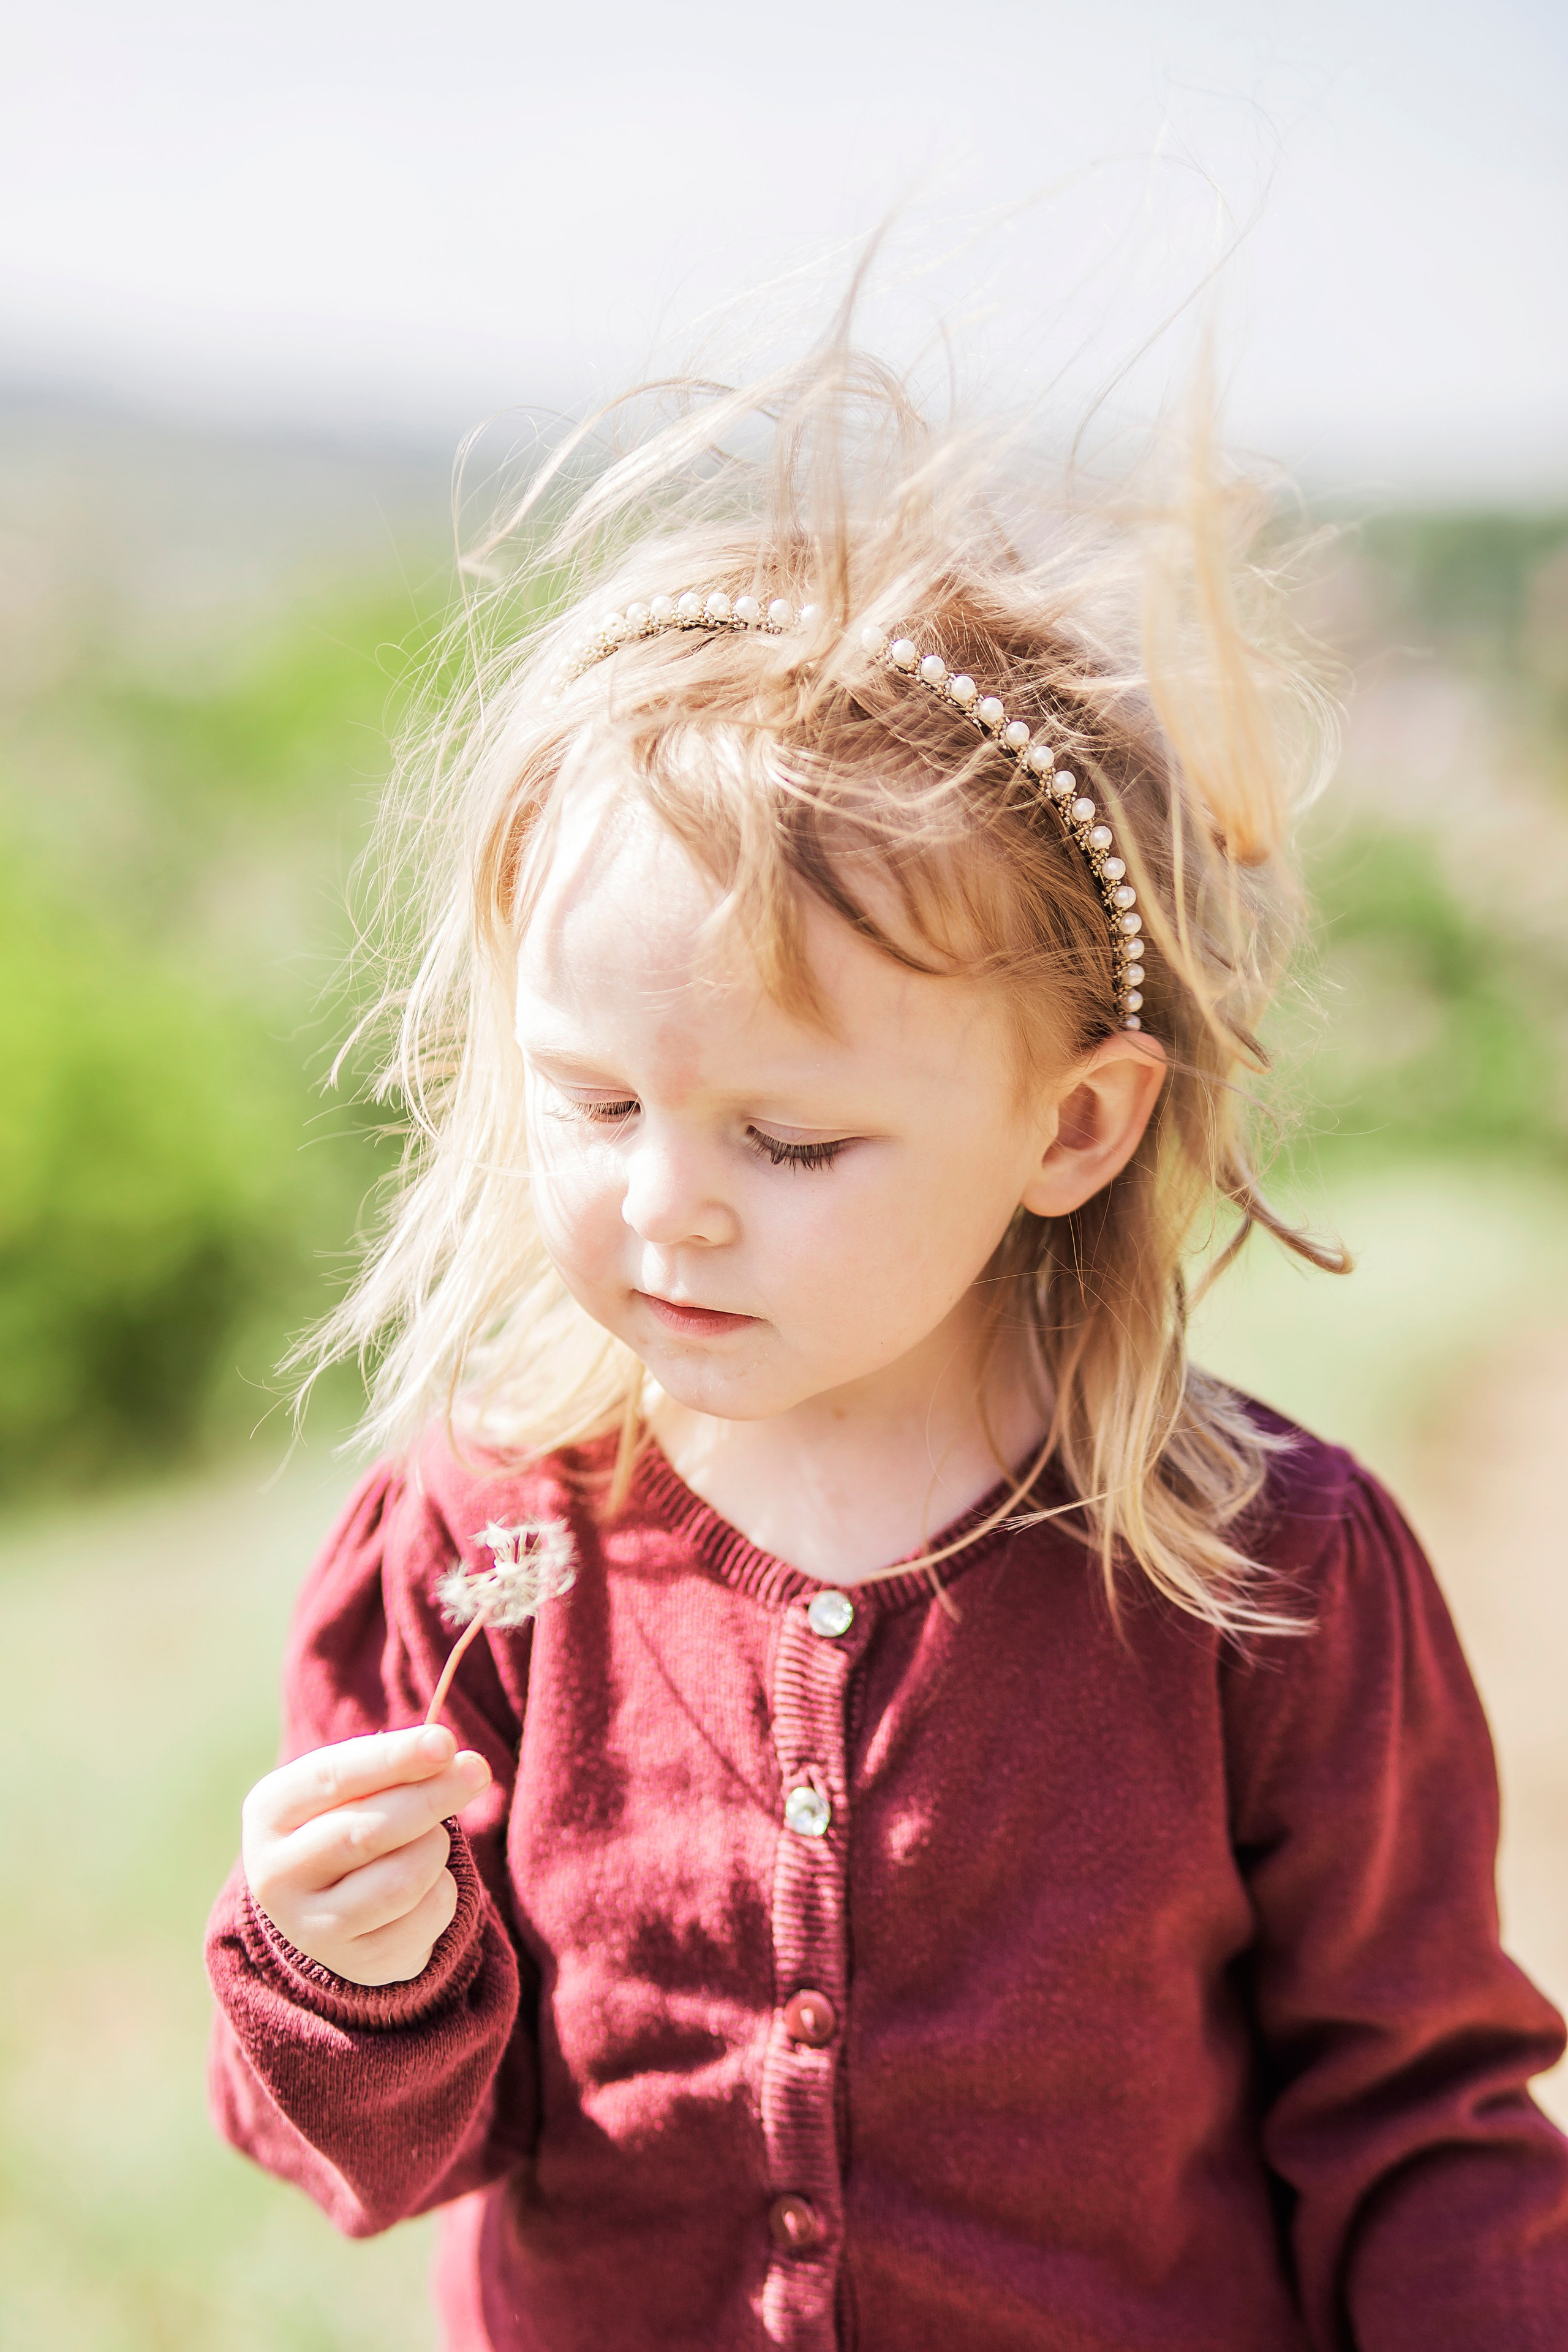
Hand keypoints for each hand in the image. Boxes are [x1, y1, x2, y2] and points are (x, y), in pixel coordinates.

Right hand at [241, 1725, 492, 1986]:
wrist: (332, 1904)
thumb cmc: (351, 1818)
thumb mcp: (357, 1784)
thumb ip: (395, 1766)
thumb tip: (446, 1754)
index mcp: (270, 1812)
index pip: (332, 1778)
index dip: (393, 1759)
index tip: (444, 1742)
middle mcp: (275, 1875)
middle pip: (368, 1832)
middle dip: (432, 1796)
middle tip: (476, 1770)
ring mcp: (310, 1928)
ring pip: (403, 1880)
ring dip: (435, 1848)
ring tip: (430, 1838)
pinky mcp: (355, 1963)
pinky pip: (426, 1916)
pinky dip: (444, 1890)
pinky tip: (426, 1884)